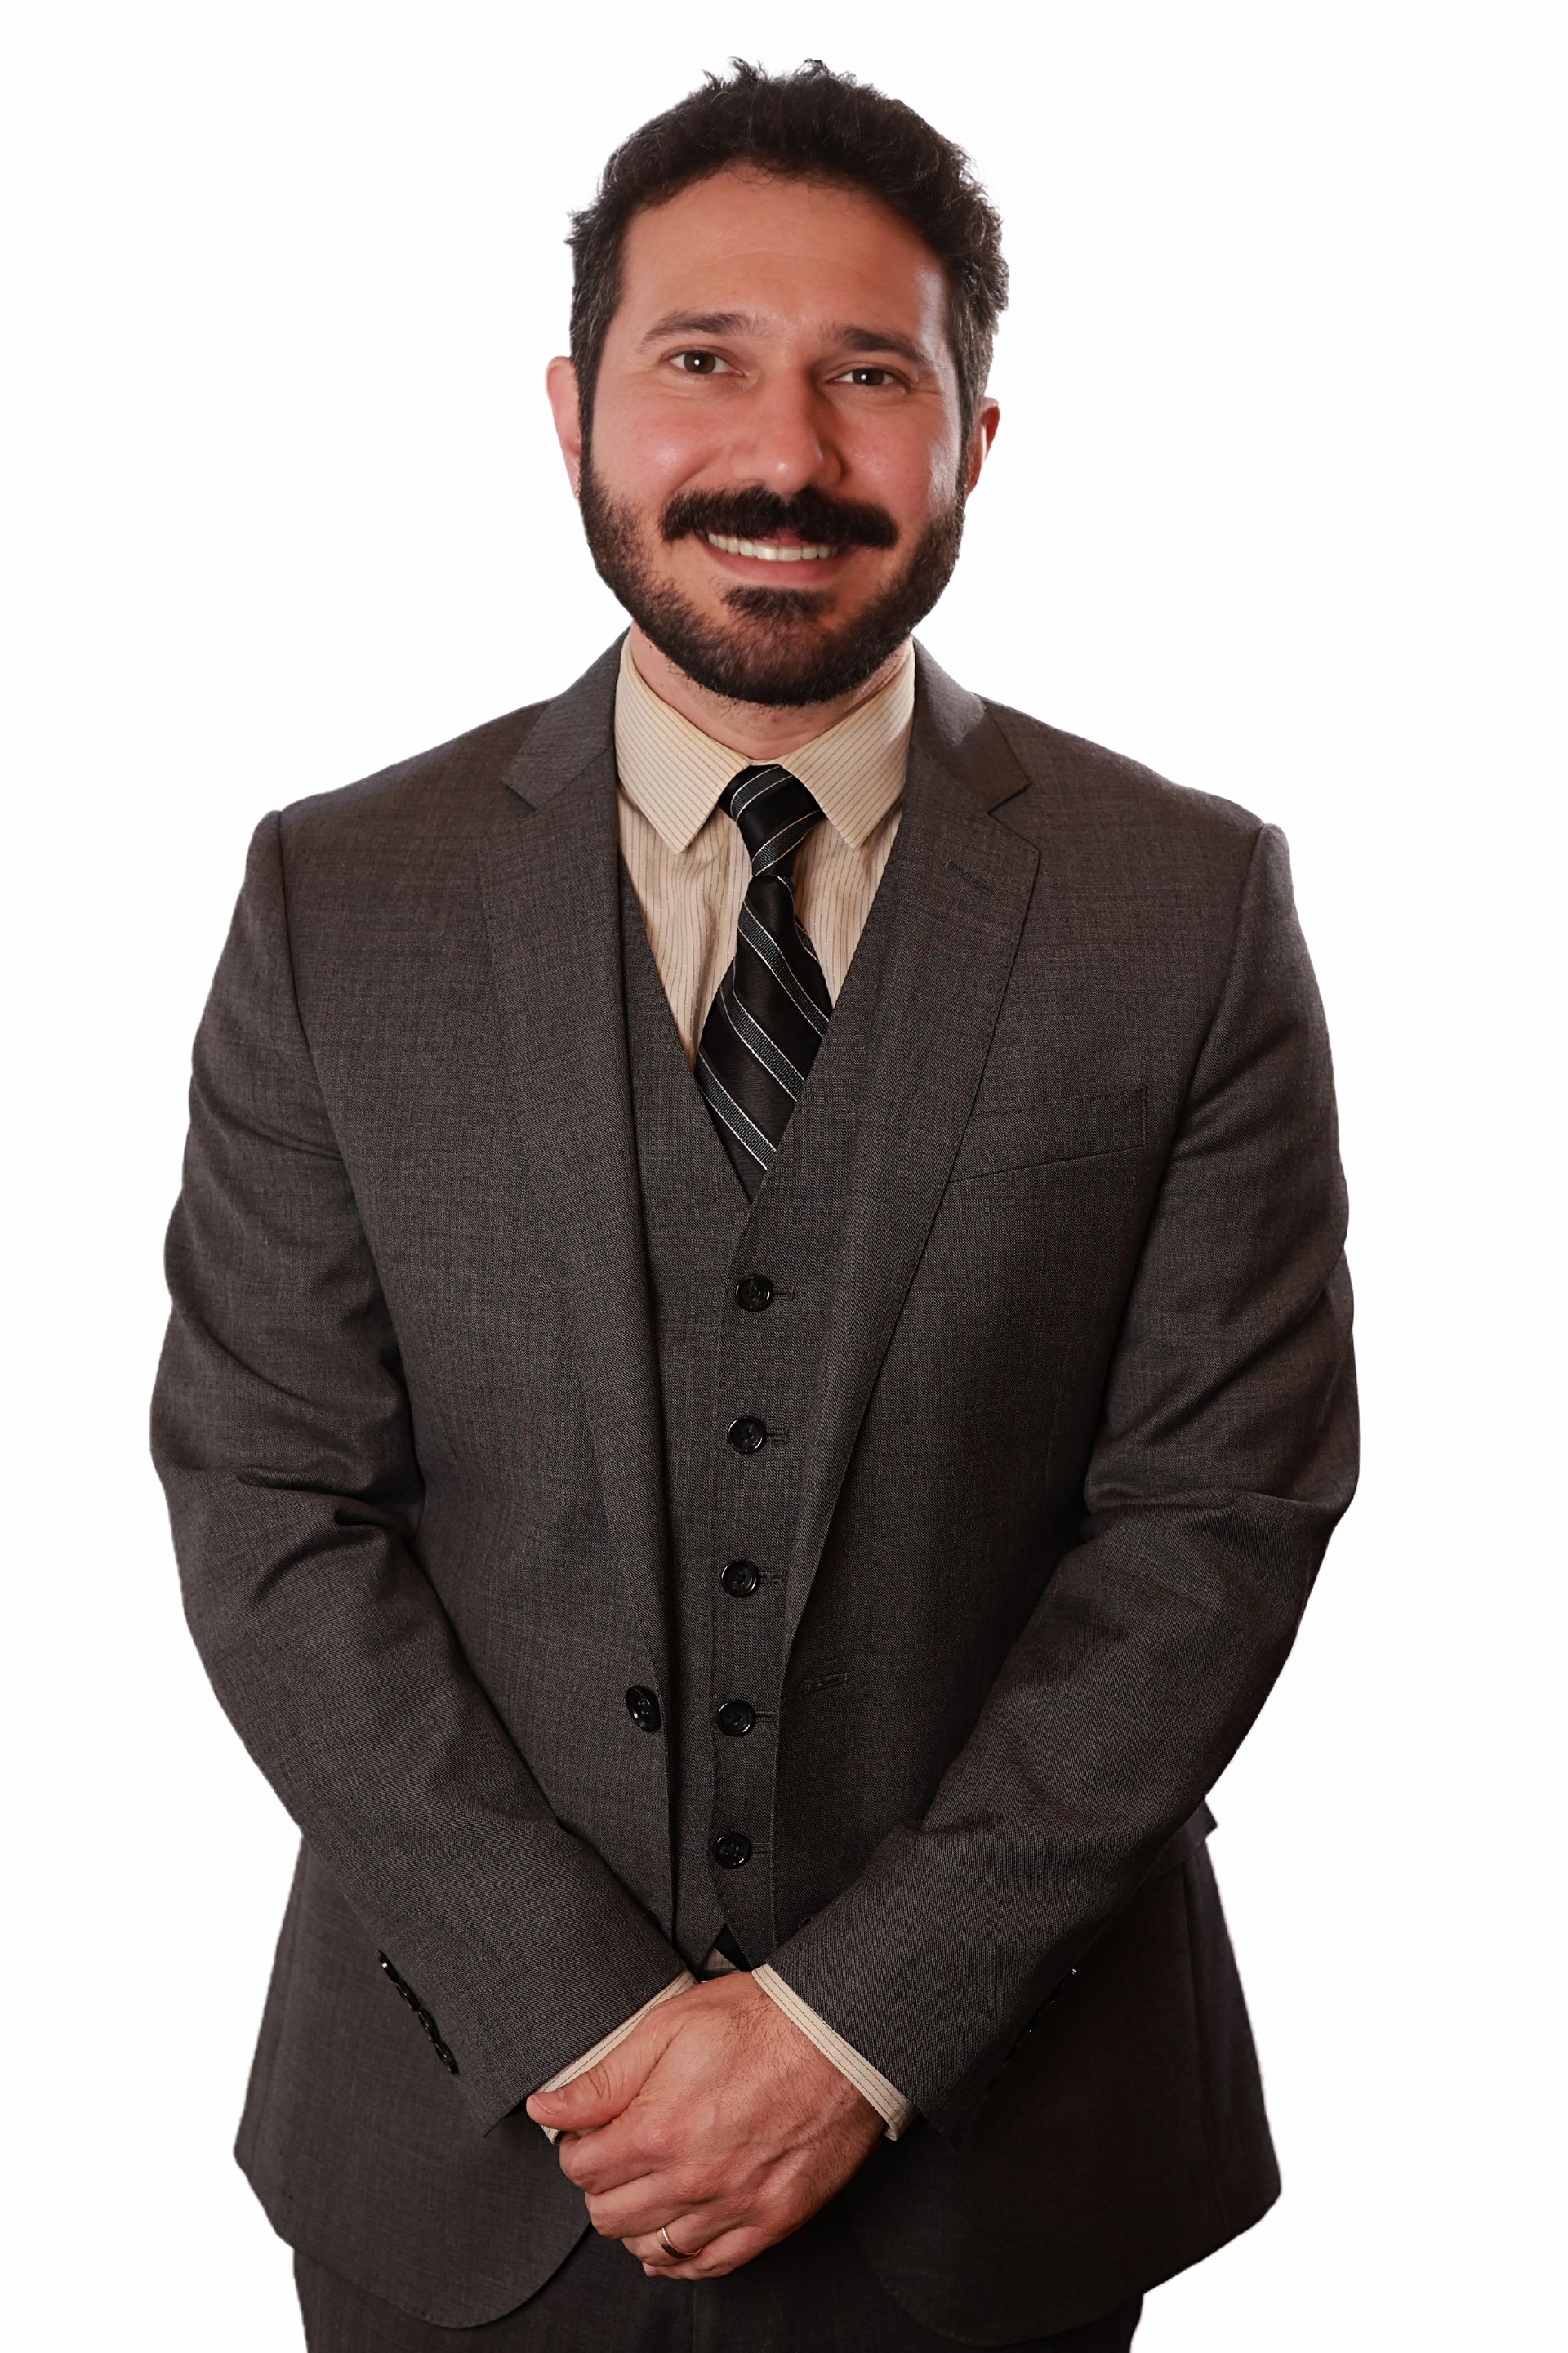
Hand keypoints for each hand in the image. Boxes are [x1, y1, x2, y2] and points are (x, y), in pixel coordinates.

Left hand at [525, 1971, 883, 2278]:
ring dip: (636, 2221)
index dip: (575, 2147)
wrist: (839, 2039)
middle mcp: (691, 2180)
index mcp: (658, 2130)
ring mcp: (732, 2207)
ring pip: (652, 2248)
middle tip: (616, 2153)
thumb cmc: (760, 2023)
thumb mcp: (669, 2026)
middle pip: (609, 2215)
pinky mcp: (769, 2221)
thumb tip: (547, 2107)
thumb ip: (603, 2078)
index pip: (581, 2169)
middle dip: (601, 2184)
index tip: (588, 2133)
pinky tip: (675, 2233)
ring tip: (647, 2185)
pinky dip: (680, 2258)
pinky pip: (706, 2266)